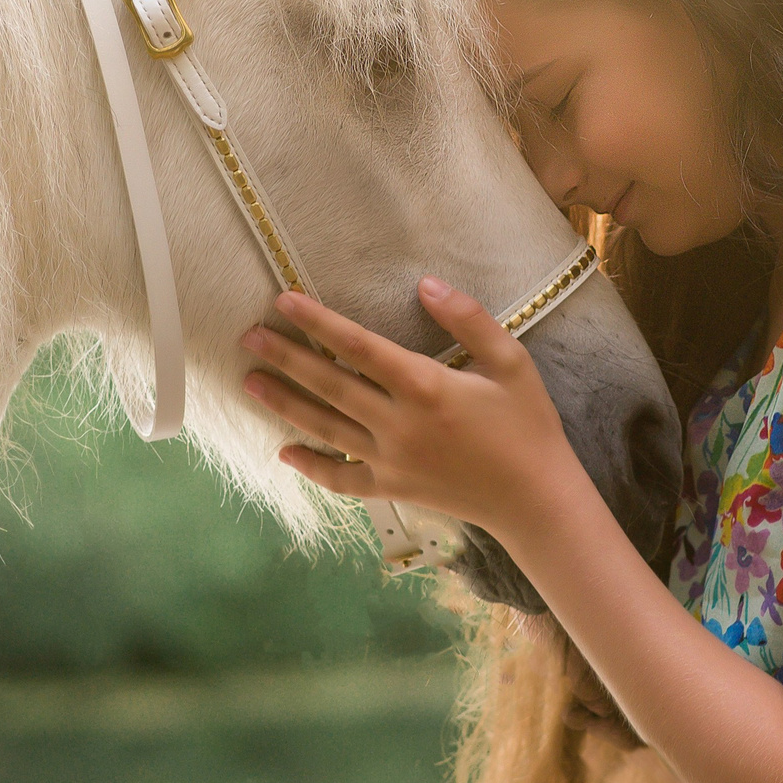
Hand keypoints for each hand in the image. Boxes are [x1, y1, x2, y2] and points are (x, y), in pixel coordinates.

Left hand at [240, 278, 590, 543]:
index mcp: (425, 386)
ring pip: (325, 428)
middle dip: (286, 358)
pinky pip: (341, 478)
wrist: (534, 498)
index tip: (284, 300)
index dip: (318, 322)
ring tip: (250, 382)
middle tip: (248, 336)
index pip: (358, 346)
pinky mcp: (392, 489)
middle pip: (329, 384)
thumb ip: (468, 318)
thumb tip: (426, 284)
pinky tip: (284, 452)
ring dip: (284, 404)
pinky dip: (311, 467)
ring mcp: (390, 460)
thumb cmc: (527, 425)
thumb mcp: (511, 361)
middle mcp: (398, 423)